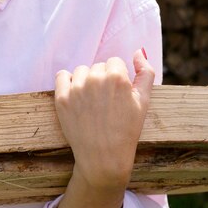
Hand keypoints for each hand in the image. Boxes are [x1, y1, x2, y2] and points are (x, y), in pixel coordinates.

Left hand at [54, 49, 153, 190]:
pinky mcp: (61, 98)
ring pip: (81, 71)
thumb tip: (139, 50)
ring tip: (92, 102)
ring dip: (86, 81)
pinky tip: (76, 96)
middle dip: (102, 80)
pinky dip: (67, 82)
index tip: (117, 95)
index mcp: (117, 77)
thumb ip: (146, 72)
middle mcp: (95, 79)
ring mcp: (76, 88)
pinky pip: (62, 76)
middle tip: (105, 103)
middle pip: (98, 67)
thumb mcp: (144, 101)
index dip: (118, 78)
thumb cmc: (127, 130)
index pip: (115, 62)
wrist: (103, 157)